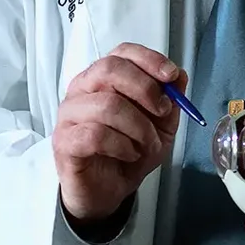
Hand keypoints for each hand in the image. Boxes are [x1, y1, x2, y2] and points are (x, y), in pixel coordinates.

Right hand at [55, 44, 185, 231]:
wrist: (107, 191)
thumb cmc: (128, 153)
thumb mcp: (160, 127)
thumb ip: (170, 101)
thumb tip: (180, 75)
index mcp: (104, 78)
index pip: (121, 53)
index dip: (148, 59)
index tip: (170, 76)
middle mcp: (82, 89)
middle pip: (109, 69)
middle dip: (144, 89)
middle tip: (162, 111)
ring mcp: (69, 115)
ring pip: (106, 105)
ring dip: (138, 127)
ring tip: (146, 144)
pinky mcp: (63, 141)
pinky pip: (94, 135)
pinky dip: (121, 146)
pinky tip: (129, 154)